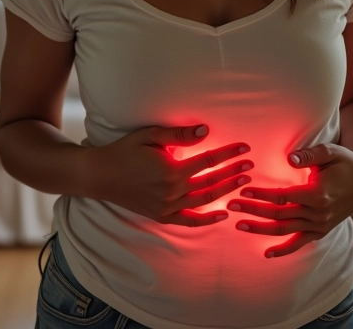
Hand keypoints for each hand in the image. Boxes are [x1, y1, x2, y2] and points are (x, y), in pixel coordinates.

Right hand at [87, 125, 253, 226]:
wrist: (101, 175)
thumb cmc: (125, 151)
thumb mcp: (150, 135)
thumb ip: (179, 135)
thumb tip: (206, 130)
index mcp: (172, 170)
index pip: (208, 160)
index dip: (228, 153)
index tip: (244, 148)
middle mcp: (173, 191)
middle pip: (211, 181)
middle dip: (233, 172)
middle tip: (251, 164)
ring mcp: (168, 207)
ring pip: (205, 200)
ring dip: (226, 191)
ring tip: (243, 182)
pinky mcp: (162, 216)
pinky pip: (189, 221)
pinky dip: (207, 220)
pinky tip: (223, 215)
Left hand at [226, 143, 352, 257]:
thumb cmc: (345, 161)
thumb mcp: (331, 151)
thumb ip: (310, 154)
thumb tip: (289, 157)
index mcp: (318, 194)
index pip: (283, 196)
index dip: (262, 194)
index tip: (243, 190)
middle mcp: (318, 213)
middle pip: (279, 214)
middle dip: (253, 210)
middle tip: (230, 204)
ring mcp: (319, 225)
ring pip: (284, 230)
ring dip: (260, 229)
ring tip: (238, 224)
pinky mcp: (321, 230)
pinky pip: (299, 243)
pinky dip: (284, 250)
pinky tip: (266, 254)